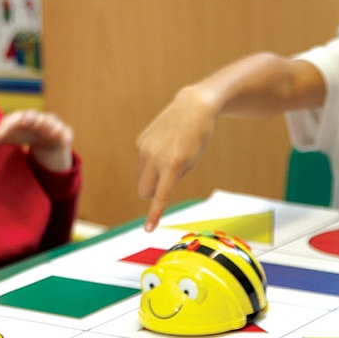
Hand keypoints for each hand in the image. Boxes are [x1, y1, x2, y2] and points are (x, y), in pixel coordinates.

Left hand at [0, 109, 73, 172]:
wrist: (47, 140)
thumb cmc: (25, 135)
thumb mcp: (12, 137)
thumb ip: (1, 137)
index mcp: (23, 118)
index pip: (14, 118)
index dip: (7, 126)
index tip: (1, 135)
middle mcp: (38, 118)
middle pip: (35, 115)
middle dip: (32, 118)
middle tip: (27, 122)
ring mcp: (53, 124)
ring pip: (53, 121)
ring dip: (50, 125)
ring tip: (48, 131)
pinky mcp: (64, 133)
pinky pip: (66, 132)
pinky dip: (66, 135)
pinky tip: (65, 140)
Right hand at [136, 87, 216, 231]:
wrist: (193, 107)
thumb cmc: (197, 138)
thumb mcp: (192, 162)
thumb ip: (173, 178)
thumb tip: (152, 190)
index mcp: (173, 165)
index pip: (161, 196)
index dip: (154, 214)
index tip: (148, 229)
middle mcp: (155, 157)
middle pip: (144, 191)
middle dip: (151, 193)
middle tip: (166, 182)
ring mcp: (145, 148)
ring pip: (141, 178)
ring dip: (151, 177)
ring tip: (168, 158)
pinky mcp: (140, 141)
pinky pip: (142, 163)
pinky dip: (150, 162)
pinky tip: (163, 146)